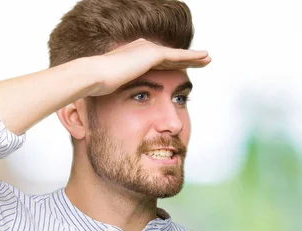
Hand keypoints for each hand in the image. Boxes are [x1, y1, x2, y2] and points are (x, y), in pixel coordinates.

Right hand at [89, 38, 210, 96]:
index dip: (171, 65)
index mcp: (132, 57)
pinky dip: (192, 56)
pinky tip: (204, 58)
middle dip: (186, 58)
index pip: (157, 62)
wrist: (94, 77)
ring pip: (177, 55)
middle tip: (201, 60)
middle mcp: (141, 49)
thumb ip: (119, 95)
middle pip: (170, 56)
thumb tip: (114, 110)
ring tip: (207, 58)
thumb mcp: (112, 91)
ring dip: (193, 57)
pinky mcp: (153, 53)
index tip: (181, 69)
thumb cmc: (97, 89)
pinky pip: (178, 56)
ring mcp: (147, 50)